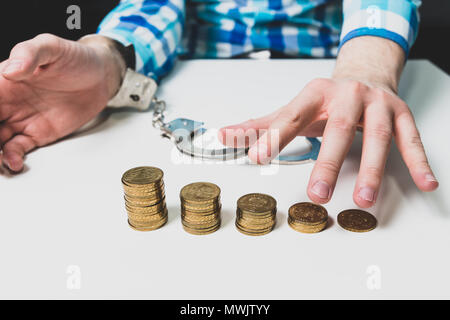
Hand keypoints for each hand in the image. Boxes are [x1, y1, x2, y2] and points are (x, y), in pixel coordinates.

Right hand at [0, 34, 123, 171]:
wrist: (101, 77)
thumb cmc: (75, 57)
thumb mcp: (51, 47)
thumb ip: (30, 54)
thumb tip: (11, 71)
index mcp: (2, 80)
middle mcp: (7, 102)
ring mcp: (21, 119)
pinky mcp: (37, 134)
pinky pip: (17, 149)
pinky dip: (11, 158)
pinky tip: (15, 162)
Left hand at [219, 78, 437, 207]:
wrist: (365, 74)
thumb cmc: (326, 99)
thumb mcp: (294, 109)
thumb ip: (262, 125)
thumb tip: (224, 135)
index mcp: (316, 94)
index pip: (292, 115)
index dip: (274, 136)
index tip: (256, 156)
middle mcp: (349, 95)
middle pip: (340, 129)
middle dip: (329, 162)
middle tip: (317, 193)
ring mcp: (378, 104)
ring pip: (378, 136)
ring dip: (373, 169)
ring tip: (364, 199)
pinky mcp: (401, 114)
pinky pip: (412, 140)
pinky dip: (419, 162)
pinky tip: (425, 183)